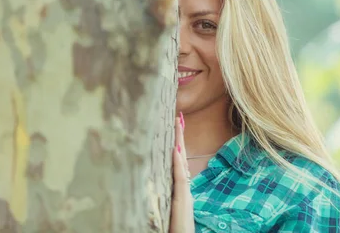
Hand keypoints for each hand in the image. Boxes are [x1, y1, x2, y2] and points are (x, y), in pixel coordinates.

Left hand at [170, 112, 194, 232]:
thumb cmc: (175, 229)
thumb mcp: (169, 210)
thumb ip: (166, 196)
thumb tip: (156, 182)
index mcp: (179, 189)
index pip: (178, 162)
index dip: (177, 144)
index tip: (176, 126)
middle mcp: (183, 189)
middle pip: (182, 158)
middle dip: (180, 137)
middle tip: (179, 117)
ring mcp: (184, 194)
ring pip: (181, 164)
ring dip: (180, 144)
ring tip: (178, 124)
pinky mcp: (183, 201)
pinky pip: (180, 179)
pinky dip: (179, 165)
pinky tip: (176, 151)